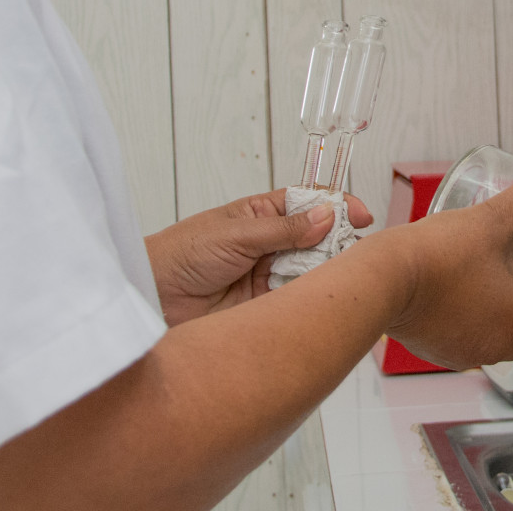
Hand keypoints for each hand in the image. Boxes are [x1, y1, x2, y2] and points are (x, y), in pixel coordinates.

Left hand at [144, 190, 374, 325]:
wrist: (151, 298)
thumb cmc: (181, 254)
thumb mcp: (235, 233)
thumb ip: (283, 229)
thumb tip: (327, 215)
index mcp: (260, 215)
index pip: (308, 205)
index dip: (336, 207)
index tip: (362, 215)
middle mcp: (269, 245)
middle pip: (317, 240)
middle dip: (338, 242)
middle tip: (354, 248)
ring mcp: (268, 276)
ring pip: (311, 271)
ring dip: (326, 272)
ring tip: (338, 273)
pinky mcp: (265, 308)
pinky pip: (297, 301)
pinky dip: (311, 299)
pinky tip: (319, 297)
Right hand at [366, 158, 512, 373]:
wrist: (382, 276)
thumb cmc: (439, 255)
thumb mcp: (494, 219)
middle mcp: (494, 348)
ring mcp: (461, 353)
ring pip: (491, 342)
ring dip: (494, 320)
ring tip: (487, 285)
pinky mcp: (432, 350)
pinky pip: (459, 341)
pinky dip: (463, 323)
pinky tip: (453, 293)